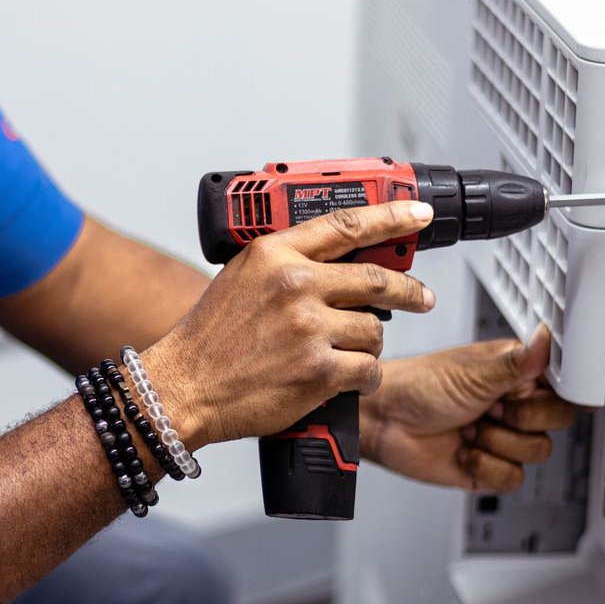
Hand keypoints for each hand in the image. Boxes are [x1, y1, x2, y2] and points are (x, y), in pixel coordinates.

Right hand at [144, 201, 437, 447]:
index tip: (417, 216)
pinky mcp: (317, 371)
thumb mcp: (241, 277)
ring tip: (350, 351)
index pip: (348, 224)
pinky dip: (365, 377)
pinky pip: (368, 370)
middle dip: (409, 291)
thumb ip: (287, 261)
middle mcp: (294, 285)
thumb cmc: (210, 339)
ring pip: (374, 330)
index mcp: (275, 254)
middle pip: (377, 278)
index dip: (392, 217)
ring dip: (371, 343)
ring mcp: (308, 328)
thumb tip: (340, 257)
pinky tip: (348, 379)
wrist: (184, 387)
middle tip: (420, 296)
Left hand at [362, 326, 578, 492]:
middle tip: (490, 408)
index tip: (555, 395)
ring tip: (468, 428)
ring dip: (497, 441)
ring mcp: (504, 438)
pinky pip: (514, 478)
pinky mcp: (491, 468)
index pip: (563, 384)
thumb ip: (518, 362)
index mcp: (517, 373)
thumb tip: (547, 336)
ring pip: (537, 452)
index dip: (560, 392)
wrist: (385, 421)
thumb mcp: (473, 372)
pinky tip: (464, 451)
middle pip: (558, 420)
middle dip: (521, 418)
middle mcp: (515, 405)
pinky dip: (486, 467)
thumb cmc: (419, 385)